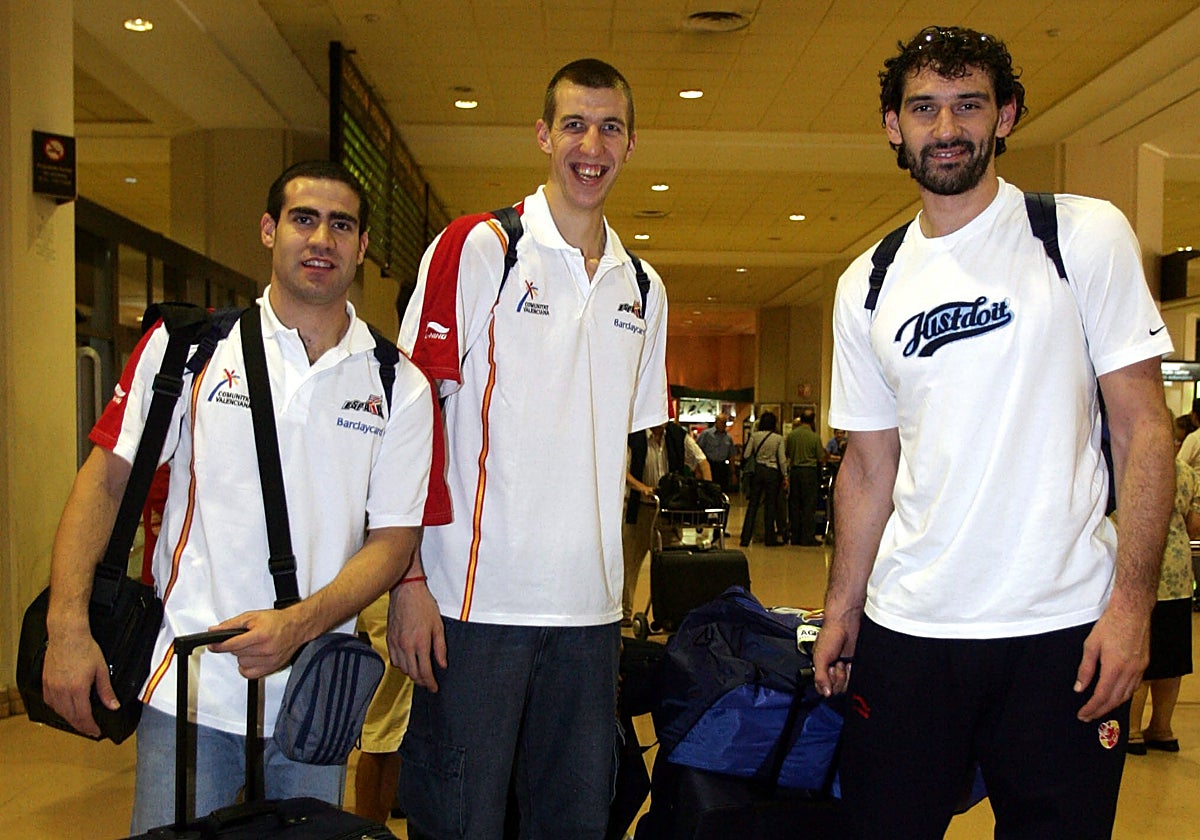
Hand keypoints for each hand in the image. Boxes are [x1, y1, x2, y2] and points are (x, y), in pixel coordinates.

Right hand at [42, 626, 116, 737]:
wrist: (67, 635)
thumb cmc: (84, 648)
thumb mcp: (101, 670)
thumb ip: (106, 691)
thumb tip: (113, 705)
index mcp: (77, 689)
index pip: (83, 716)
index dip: (90, 727)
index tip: (96, 732)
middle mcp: (62, 691)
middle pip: (71, 717)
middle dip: (81, 726)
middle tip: (90, 730)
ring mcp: (51, 687)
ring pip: (59, 711)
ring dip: (70, 719)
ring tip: (79, 721)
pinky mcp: (45, 682)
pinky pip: (49, 702)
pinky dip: (58, 709)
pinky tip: (64, 709)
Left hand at [208, 610, 307, 678]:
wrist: (296, 627)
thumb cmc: (276, 621)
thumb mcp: (252, 616)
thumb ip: (231, 624)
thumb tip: (214, 631)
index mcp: (261, 634)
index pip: (233, 644)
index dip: (219, 645)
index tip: (212, 645)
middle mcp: (266, 649)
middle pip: (236, 653)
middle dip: (235, 646)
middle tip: (244, 638)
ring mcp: (269, 661)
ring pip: (241, 663)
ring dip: (242, 656)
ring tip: (251, 646)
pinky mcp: (271, 668)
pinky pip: (249, 674)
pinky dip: (246, 667)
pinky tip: (252, 658)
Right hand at [387, 581, 446, 691]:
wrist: (406, 591)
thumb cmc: (423, 604)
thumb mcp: (438, 625)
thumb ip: (440, 647)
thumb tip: (442, 664)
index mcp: (420, 643)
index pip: (424, 671)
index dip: (430, 683)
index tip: (434, 687)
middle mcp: (406, 646)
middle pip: (412, 673)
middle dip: (421, 681)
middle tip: (428, 683)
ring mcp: (395, 643)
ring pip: (402, 668)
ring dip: (411, 673)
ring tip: (419, 673)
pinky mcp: (389, 638)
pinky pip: (393, 659)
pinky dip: (401, 664)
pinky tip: (407, 662)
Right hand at [812, 606, 861, 697]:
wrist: (846, 625)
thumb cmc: (830, 636)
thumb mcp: (820, 657)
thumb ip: (820, 676)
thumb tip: (825, 694)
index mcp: (820, 668)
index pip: (822, 688)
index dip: (826, 684)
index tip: (828, 672)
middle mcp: (830, 670)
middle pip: (835, 689)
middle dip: (836, 678)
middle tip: (836, 665)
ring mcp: (842, 669)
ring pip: (845, 687)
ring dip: (844, 676)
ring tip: (842, 662)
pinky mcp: (853, 667)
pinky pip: (853, 680)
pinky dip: (852, 674)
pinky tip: (850, 664)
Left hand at [1074, 605, 1149, 720]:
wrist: (1132, 612)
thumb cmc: (1110, 625)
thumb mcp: (1091, 645)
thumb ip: (1085, 669)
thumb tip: (1079, 688)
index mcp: (1114, 668)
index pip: (1102, 696)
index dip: (1091, 708)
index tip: (1082, 714)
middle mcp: (1130, 672)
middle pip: (1115, 700)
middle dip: (1100, 711)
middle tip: (1088, 716)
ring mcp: (1139, 669)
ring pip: (1126, 696)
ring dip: (1112, 705)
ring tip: (1099, 709)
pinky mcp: (1144, 665)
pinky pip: (1134, 687)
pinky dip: (1124, 695)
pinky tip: (1115, 696)